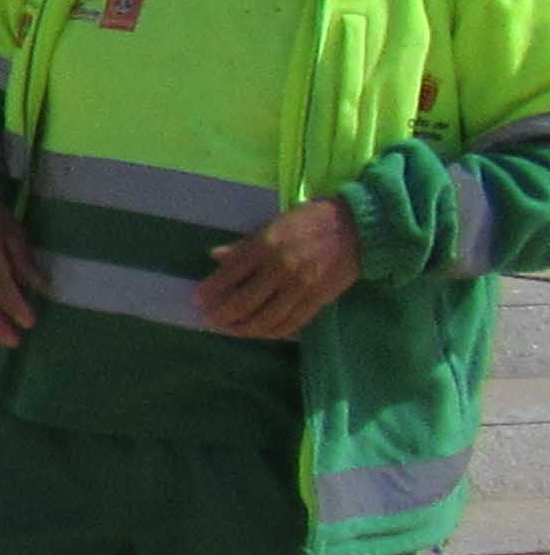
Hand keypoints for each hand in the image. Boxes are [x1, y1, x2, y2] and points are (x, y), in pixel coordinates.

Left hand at [196, 197, 361, 340]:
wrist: (358, 228)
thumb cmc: (311, 221)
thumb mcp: (274, 224)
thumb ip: (245, 245)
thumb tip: (214, 256)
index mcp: (266, 245)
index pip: (230, 273)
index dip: (210, 290)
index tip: (196, 300)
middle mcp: (280, 268)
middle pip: (244, 301)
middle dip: (222, 315)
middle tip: (208, 321)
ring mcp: (300, 287)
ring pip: (266, 318)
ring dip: (243, 329)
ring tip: (230, 330)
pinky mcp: (319, 300)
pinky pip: (291, 323)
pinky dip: (272, 332)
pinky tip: (260, 332)